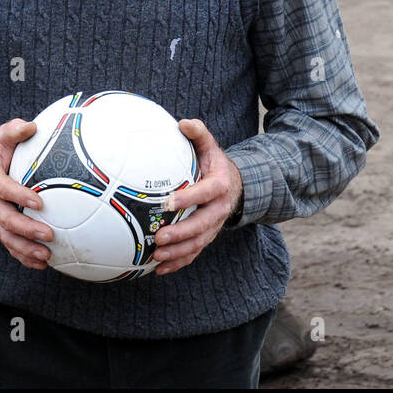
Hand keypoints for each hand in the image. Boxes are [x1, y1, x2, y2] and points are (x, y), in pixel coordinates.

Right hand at [0, 119, 52, 269]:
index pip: (2, 187)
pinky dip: (23, 256)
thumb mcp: (3, 134)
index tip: (39, 202)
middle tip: (49, 234)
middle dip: (26, 229)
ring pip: (5, 236)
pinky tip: (41, 263)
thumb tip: (31, 126)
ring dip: (25, 248)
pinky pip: (9, 244)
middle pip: (4, 218)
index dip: (18, 195)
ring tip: (46, 256)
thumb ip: (15, 130)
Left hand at [151, 118, 242, 274]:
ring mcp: (214, 226)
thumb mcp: (210, 146)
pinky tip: (159, 269)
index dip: (189, 199)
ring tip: (157, 257)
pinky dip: (178, 263)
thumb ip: (199, 134)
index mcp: (220, 185)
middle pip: (202, 225)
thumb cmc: (214, 163)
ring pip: (198, 243)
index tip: (168, 202)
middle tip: (159, 238)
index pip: (206, 193)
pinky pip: (194, 253)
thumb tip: (183, 122)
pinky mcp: (207, 236)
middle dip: (181, 234)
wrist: (235, 185)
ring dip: (178, 253)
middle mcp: (219, 208)